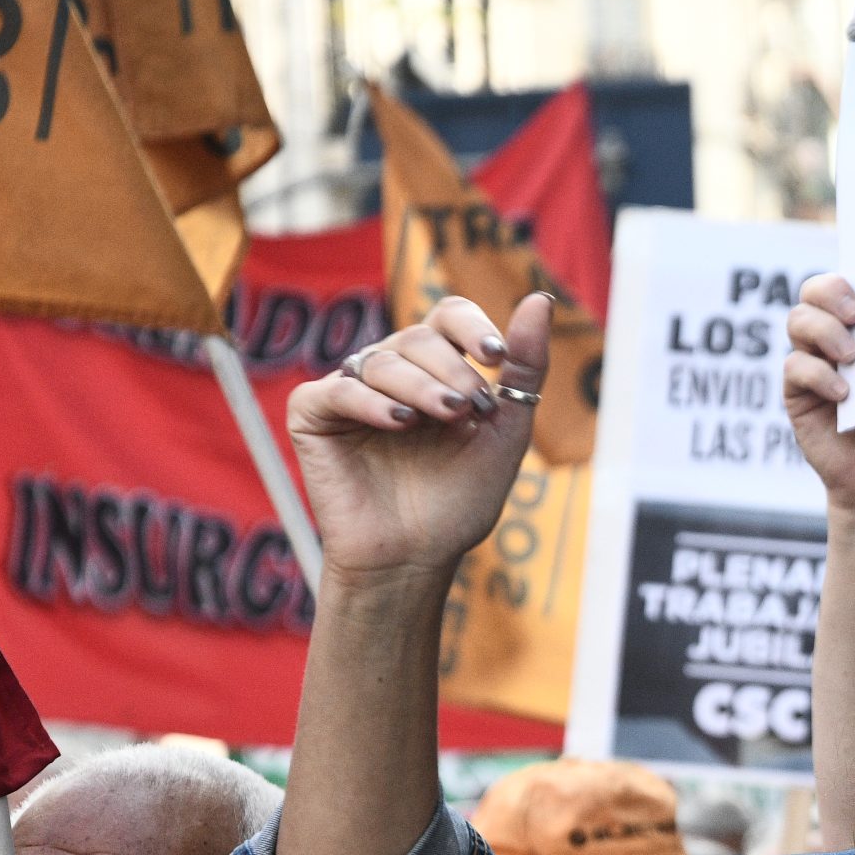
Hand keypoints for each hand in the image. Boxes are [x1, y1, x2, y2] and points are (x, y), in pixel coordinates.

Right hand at [286, 294, 550, 580]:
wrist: (415, 556)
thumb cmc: (458, 500)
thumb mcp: (504, 431)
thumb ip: (524, 368)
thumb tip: (542, 298)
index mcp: (435, 370)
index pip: (447, 317)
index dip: (471, 326)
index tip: (496, 356)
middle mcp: (391, 373)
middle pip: (419, 338)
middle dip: (453, 370)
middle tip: (472, 410)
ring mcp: (350, 391)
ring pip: (383, 361)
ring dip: (421, 386)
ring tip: (446, 417)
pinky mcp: (312, 416)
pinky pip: (336, 390)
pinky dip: (370, 402)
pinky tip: (399, 423)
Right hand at [783, 273, 854, 516]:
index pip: (844, 287)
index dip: (847, 280)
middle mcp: (832, 341)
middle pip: (812, 293)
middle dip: (830, 293)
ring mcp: (813, 366)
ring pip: (798, 322)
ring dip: (825, 331)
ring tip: (853, 358)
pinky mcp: (798, 396)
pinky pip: (795, 367)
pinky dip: (819, 375)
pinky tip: (843, 394)